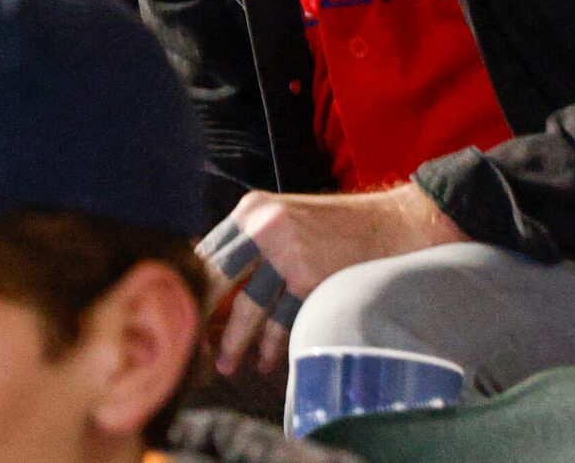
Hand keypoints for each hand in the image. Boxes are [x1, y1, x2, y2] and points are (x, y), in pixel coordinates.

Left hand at [205, 186, 466, 378]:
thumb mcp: (285, 218)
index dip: (194, 284)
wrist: (392, 225)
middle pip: (218, 278)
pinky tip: (263, 361)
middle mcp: (265, 228)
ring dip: (234, 340)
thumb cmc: (334, 226)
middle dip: (203, 313)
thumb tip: (209, 281)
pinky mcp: (311, 281)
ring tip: (224, 364)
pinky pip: (281, 321)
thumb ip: (251, 241)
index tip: (183, 308)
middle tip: (190, 340)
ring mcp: (288, 255)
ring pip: (247, 306)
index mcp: (252, 210)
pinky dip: (270, 345)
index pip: (209, 250)